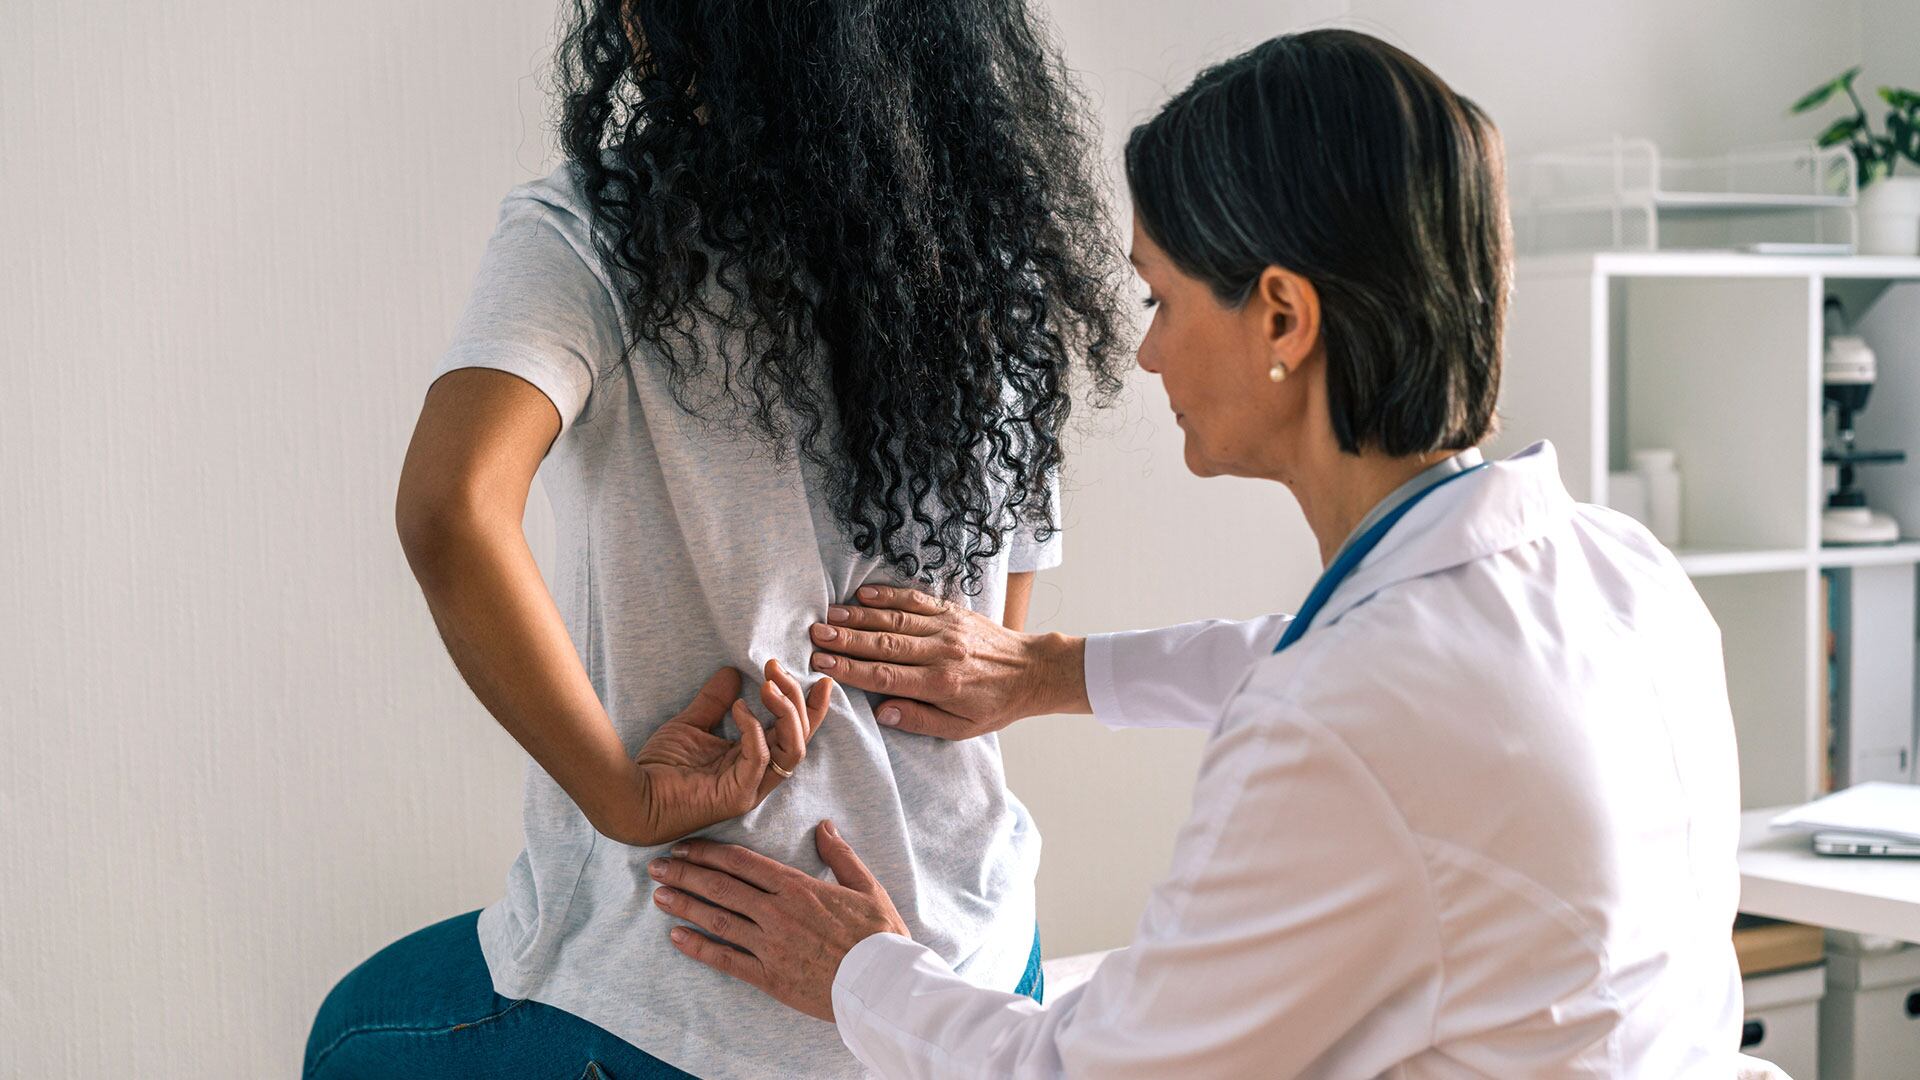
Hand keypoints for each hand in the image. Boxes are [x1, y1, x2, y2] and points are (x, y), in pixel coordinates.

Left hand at [610, 659, 831, 846]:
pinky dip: (754, 728)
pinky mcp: (738, 795)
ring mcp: (751, 788)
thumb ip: (714, 702)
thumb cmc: (658, 768)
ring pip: (793, 750)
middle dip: (797, 700)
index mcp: (753, 761)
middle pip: (800, 738)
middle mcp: (758, 776)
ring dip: (786, 712)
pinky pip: (761, 758)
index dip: (811, 708)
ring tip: (768, 684)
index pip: (794, 733)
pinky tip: (738, 708)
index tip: (818, 679)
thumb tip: (733, 672)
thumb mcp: (691, 724)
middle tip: (776, 668)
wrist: (630, 797)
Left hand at [650, 820, 908, 1021]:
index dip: (708, 852)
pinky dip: (698, 947)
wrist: (883, 984)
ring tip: (658, 895)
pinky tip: (677, 937)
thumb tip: (824, 827)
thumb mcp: (867, 886)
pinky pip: (726, 959)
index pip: (742, 862)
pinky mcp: (769, 976)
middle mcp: (777, 912)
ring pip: (717, 919)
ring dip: (684, 905)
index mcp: (797, 886)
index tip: (685, 846)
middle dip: (685, 873)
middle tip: (656, 865)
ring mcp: (770, 945)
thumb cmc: (879, 935)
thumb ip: (841, 855)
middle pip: (720, 887)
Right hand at [806, 584, 1088, 738]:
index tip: (822, 663)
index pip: (885, 675)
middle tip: (814, 636)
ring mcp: (946, 627)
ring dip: (859, 617)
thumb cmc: (995, 704)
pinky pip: (915, 600)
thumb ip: (919, 719)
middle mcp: (941, 652)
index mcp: (941, 684)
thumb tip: (881, 711)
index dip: (850, 669)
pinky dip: (888, 596)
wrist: (1033, 670)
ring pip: (895, 619)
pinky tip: (863, 595)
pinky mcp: (952, 611)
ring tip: (829, 616)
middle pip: (884, 644)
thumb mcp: (960, 728)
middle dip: (846, 640)